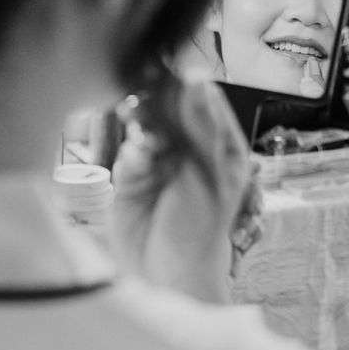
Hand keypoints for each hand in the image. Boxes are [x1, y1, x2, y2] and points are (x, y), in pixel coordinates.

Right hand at [110, 72, 256, 302]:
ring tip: (142, 131)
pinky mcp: (132, 176)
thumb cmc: (201, 231)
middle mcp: (190, 148)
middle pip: (169, 106)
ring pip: (145, 124)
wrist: (168, 275)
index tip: (169, 75)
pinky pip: (128, 150)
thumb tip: (197, 78)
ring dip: (141, 123)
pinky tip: (138, 161)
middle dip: (157, 102)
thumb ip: (201, 126)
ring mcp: (160, 161)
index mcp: (220, 145)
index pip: (203, 99)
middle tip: (148, 103)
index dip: (185, 85)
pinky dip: (132, 152)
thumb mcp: (209, 174)